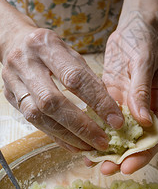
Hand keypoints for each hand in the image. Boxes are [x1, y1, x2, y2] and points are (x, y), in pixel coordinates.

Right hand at [2, 24, 123, 151]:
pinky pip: (32, 123)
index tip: (115, 119)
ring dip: (67, 136)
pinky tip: (73, 144)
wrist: (15, 42)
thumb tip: (108, 106)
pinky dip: (55, 136)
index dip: (97, 101)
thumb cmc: (49, 48)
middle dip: (81, 125)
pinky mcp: (10, 97)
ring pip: (38, 116)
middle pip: (52, 101)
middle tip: (102, 140)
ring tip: (89, 146)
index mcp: (46, 45)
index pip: (74, 77)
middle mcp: (25, 63)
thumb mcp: (70, 52)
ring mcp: (13, 81)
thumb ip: (87, 76)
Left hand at [86, 12, 157, 173]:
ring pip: (117, 131)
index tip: (127, 165)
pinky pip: (103, 117)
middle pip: (134, 139)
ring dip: (106, 146)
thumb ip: (143, 89)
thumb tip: (142, 119)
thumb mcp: (145, 62)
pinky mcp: (110, 96)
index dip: (142, 153)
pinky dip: (96, 127)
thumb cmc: (144, 42)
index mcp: (157, 102)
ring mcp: (124, 103)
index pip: (154, 135)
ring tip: (91, 159)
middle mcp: (141, 107)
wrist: (131, 29)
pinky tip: (84, 136)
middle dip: (121, 156)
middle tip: (105, 168)